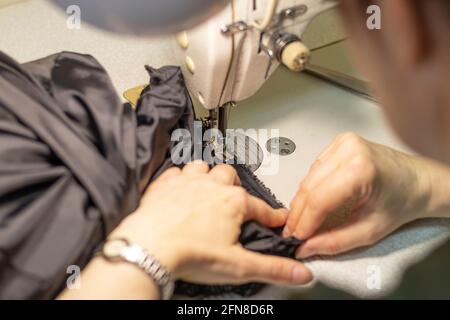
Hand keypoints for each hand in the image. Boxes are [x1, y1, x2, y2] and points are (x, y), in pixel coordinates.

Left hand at [112, 161, 311, 285]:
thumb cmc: (190, 253)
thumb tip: (301, 273)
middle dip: (235, 186)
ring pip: (203, 167)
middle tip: (234, 200)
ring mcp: (187, 181)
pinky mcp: (164, 184)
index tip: (278, 217)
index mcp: (234, 202)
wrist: (149, 246)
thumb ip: (272, 268)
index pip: (261, 208)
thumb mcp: (238, 266)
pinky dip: (180, 177)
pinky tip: (179, 186)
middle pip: (230, 176)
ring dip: (207, 175)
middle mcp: (212, 185)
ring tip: (208, 186)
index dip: (272, 215)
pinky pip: (176, 171)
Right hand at [284, 132, 434, 257]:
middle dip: (298, 213)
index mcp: (360, 169)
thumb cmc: (402, 202)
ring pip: (308, 177)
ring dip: (302, 201)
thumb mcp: (370, 231)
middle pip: (309, 187)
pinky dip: (310, 187)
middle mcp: (349, 150)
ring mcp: (344, 142)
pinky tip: (313, 201)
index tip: (295, 238)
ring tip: (302, 220)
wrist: (419, 181)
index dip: (303, 222)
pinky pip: (314, 168)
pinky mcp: (340, 142)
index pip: (319, 200)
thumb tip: (305, 247)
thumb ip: (334, 241)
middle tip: (293, 232)